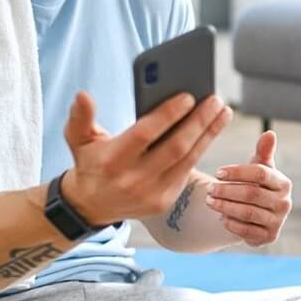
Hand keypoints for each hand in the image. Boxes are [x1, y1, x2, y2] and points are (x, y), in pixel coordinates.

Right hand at [61, 91, 230, 225]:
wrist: (92, 206)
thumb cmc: (90, 162)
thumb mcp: (78, 139)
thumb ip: (80, 117)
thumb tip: (83, 95)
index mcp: (111, 162)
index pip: (145, 135)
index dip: (168, 115)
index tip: (188, 96)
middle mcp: (133, 181)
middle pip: (175, 148)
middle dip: (199, 123)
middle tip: (216, 100)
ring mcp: (152, 195)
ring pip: (188, 160)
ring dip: (209, 134)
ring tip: (223, 111)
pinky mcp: (165, 202)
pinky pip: (188, 171)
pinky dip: (202, 149)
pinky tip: (212, 130)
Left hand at [206, 131, 292, 246]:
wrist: (258, 214)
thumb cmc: (257, 185)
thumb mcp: (259, 167)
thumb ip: (263, 152)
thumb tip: (270, 133)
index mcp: (283, 183)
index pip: (260, 174)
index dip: (237, 172)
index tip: (218, 172)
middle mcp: (285, 203)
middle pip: (252, 194)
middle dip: (227, 190)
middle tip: (209, 188)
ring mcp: (278, 221)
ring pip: (247, 212)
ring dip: (225, 206)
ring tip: (210, 201)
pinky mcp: (268, 237)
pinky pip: (246, 231)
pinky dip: (231, 223)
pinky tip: (220, 216)